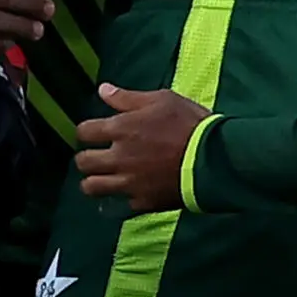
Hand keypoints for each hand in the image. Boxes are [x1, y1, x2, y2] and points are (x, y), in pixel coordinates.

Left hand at [75, 83, 210, 211]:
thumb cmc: (189, 123)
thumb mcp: (162, 100)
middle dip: (86, 158)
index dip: (86, 132)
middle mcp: (119, 157)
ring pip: (92, 187)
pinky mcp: (143, 202)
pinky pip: (120, 205)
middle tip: (96, 157)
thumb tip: (102, 90)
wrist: (214, 159)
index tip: (93, 133)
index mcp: (121, 129)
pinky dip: (120, 199)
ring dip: (94, 181)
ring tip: (103, 178)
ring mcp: (129, 182)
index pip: (84, 132)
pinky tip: (127, 193)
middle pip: (83, 162)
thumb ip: (127, 98)